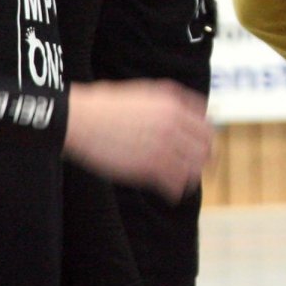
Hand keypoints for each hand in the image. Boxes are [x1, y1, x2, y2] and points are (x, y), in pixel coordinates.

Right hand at [65, 80, 210, 199]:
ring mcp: (163, 147)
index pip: (206, 127)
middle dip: (201, 159)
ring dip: (190, 176)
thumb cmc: (103, 105)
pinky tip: (170, 194)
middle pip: (205, 149)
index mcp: (172, 105)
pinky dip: (174, 191)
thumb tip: (183, 108)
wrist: (79, 119)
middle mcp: (173, 125)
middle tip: (194, 167)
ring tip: (183, 183)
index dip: (205, 139)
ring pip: (193, 169)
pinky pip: (174, 185)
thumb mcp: (141, 91)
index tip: (200, 147)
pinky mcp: (149, 168)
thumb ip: (167, 100)